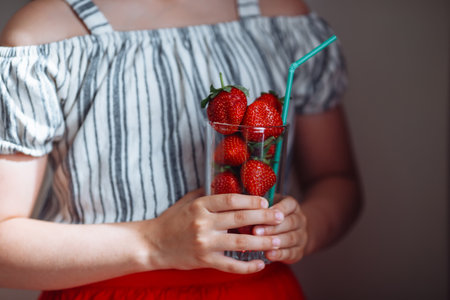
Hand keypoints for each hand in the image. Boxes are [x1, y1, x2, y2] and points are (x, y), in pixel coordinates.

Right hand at [142, 189, 284, 273]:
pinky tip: (261, 263)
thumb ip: (208, 193)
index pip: (230, 200)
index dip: (250, 200)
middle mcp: (203, 223)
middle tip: (280, 216)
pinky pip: (230, 265)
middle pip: (239, 219)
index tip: (266, 201)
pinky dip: (247, 266)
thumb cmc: (172, 220)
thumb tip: (229, 183)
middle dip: (264, 217)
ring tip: (277, 239)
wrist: (153, 244)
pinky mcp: (205, 260)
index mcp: (200, 206)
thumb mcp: (188, 201)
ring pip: (240, 242)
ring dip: (261, 241)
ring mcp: (205, 243)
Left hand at [253, 196, 307, 263]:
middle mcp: (300, 220)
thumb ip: (260, 208)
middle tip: (255, 231)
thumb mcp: (270, 206)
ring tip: (260, 243)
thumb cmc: (273, 216)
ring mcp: (302, 236)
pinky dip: (279, 254)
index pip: (289, 205)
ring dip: (274, 241)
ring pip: (290, 238)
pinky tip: (268, 255)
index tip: (263, 213)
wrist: (293, 231)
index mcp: (293, 206)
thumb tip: (242, 211)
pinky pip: (291, 253)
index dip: (277, 210)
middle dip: (271, 228)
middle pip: (289, 223)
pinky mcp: (299, 251)